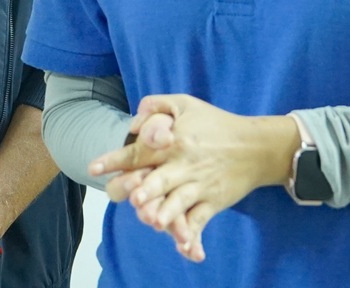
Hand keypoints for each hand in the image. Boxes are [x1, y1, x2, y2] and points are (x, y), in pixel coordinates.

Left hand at [88, 94, 298, 262]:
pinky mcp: (213, 202)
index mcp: (173, 141)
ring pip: (179, 202)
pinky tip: (183, 247)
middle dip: (144, 189)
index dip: (116, 160)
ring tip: (153, 220)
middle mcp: (184, 164)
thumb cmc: (216, 123)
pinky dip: (191, 234)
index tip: (93, 168)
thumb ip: (156, 105)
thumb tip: (134, 120)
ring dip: (166, 212)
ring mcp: (199, 185)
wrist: (256, 146)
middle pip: (159, 179)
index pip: (139, 151)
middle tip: (131, 197)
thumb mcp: (185, 103)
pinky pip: (200, 220)